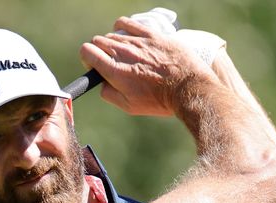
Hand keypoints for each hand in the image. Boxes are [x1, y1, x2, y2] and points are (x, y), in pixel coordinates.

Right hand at [80, 16, 214, 116]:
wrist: (188, 88)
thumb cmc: (159, 100)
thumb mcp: (129, 107)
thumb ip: (108, 94)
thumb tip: (101, 83)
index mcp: (115, 71)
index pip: (86, 51)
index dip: (87, 58)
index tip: (95, 65)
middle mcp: (124, 53)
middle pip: (98, 41)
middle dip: (99, 51)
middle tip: (110, 62)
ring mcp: (138, 41)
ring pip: (112, 34)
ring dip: (113, 43)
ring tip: (125, 54)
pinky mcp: (151, 34)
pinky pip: (128, 23)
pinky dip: (122, 27)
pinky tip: (126, 35)